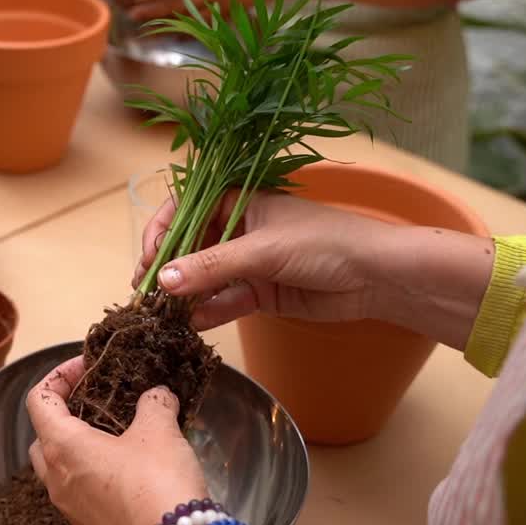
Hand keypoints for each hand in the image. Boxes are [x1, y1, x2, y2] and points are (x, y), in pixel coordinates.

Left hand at [26, 356, 207, 524]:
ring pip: (58, 471)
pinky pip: (80, 497)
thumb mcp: (160, 429)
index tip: (85, 367)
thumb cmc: (158, 482)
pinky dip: (93, 479)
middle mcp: (57, 480)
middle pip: (42, 438)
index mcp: (63, 446)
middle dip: (63, 416)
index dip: (58, 377)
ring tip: (114, 437)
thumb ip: (154, 404)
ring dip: (77, 450)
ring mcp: (71, 510)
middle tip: (95, 404)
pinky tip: (126, 474)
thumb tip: (157, 395)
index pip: (39, 400)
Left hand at [127, 0, 292, 21]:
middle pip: (179, 3)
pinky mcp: (234, 14)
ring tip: (146, 25)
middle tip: (131, 14)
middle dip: (154, 10)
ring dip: (166, 22)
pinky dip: (189, 29)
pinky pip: (207, 24)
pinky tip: (175, 34)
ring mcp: (226, 4)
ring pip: (189, 17)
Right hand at [131, 189, 493, 348]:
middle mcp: (240, 229)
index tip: (148, 257)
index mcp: (240, 201)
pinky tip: (191, 323)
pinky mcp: (261, 294)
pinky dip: (207, 312)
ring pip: (205, 277)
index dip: (163, 230)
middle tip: (146, 291)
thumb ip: (212, 267)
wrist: (379, 277)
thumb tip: (163, 280)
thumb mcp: (264, 250)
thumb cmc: (325, 244)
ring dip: (184, 293)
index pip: (186, 207)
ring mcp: (250, 263)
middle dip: (168, 267)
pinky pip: (224, 302)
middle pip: (191, 245)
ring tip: (162, 313)